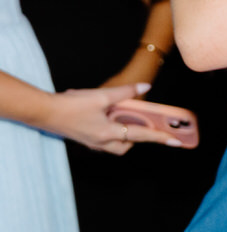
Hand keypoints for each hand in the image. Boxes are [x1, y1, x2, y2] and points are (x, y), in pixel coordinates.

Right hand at [42, 82, 182, 152]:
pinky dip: (112, 129)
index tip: (176, 141)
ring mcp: (92, 142)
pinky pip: (105, 138)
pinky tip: (106, 115)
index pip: (141, 136)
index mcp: (109, 134)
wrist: (44, 112)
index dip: (160, 137)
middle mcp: (102, 142)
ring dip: (123, 132)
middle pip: (127, 144)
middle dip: (137, 135)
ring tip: (122, 115)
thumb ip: (125, 92)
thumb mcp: (101, 96)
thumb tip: (145, 87)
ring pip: (116, 143)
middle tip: (143, 121)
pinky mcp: (85, 138)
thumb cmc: (71, 105)